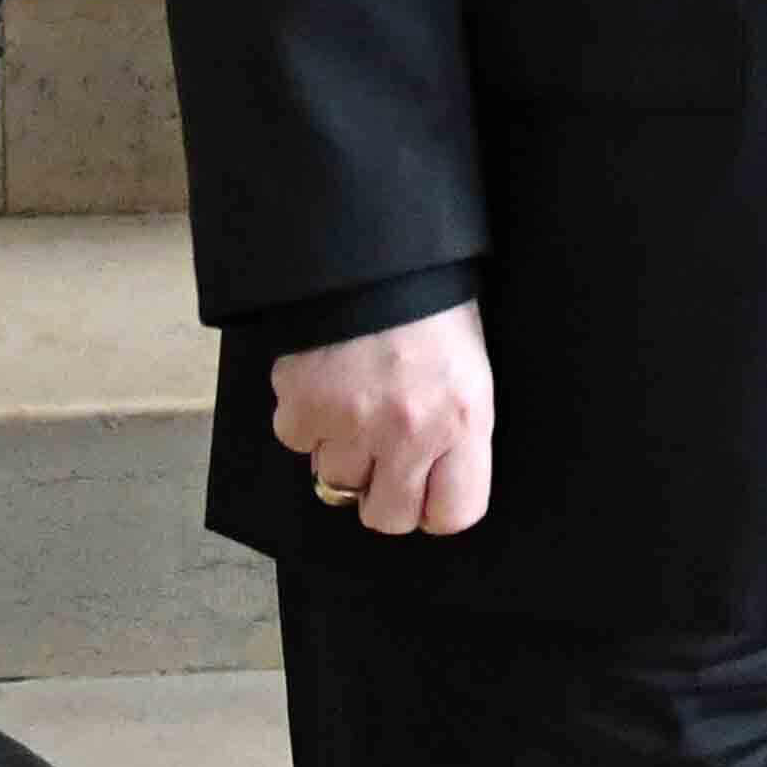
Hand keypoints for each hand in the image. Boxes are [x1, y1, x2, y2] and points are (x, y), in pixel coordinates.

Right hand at [272, 301, 495, 534]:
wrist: (377, 249)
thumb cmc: (433, 303)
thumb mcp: (469, 369)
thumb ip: (455, 432)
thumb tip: (431, 485)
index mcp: (464, 419)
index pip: (454, 515)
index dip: (436, 506)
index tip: (428, 490)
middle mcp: (409, 432)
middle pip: (387, 517)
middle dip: (383, 493)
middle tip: (384, 455)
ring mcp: (352, 423)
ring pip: (335, 482)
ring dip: (341, 451)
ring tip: (356, 401)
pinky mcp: (303, 404)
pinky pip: (297, 440)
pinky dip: (306, 418)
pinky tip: (325, 380)